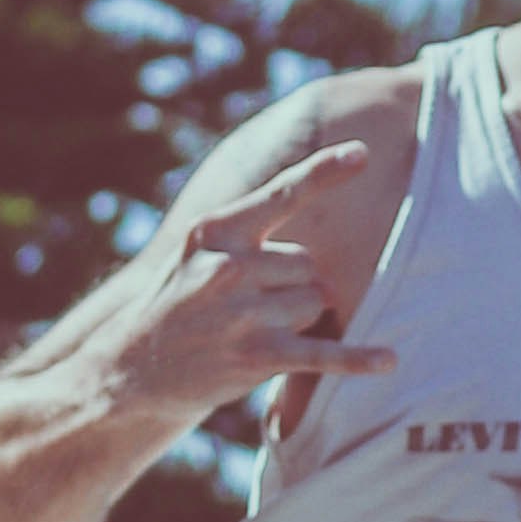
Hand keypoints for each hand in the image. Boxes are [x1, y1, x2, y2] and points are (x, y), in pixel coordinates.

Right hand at [114, 143, 393, 420]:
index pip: (281, 194)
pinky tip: (389, 361)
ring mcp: (242, 313)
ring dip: (299, 321)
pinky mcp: (255, 356)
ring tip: (253, 332)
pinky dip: (358, 359)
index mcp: (216, 231)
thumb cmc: (180, 302)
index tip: (363, 154)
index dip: (324, 173)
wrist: (132, 367)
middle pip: (309, 265)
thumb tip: (313, 231)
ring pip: (315, 304)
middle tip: (252, 308)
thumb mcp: (199, 252)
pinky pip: (322, 353)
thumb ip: (249, 232)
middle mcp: (228, 267)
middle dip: (295, 287)